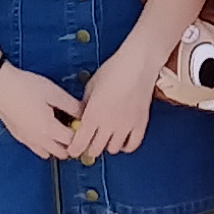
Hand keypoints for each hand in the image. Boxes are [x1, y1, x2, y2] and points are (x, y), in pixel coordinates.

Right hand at [0, 55, 82, 156]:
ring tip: (61, 131)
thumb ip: (71, 105)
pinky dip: (44, 145)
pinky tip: (45, 130)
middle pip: (61, 153)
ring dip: (57, 147)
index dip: (81, 134)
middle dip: (71, 145)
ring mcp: (27, 140)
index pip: (72, 141)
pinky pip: (36, 148)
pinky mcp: (19, 136)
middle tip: (74, 130)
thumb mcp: (53, 92)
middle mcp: (38, 139)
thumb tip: (84, 113)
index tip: (83, 125)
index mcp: (48, 128)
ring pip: (48, 153)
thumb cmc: (24, 87)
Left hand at [69, 39, 166, 158]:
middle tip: (89, 143)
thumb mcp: (91, 86)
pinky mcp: (140, 124)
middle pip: (95, 150)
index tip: (74, 149)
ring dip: (107, 146)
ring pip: (113, 150)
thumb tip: (82, 115)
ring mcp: (126, 126)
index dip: (75, 149)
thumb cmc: (114, 70)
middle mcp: (109, 124)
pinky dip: (126, 146)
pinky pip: (132, 145)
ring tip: (106, 139)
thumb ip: (85, 104)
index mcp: (93, 114)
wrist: (138, 64)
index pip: (80, 143)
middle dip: (89, 148)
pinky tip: (122, 140)